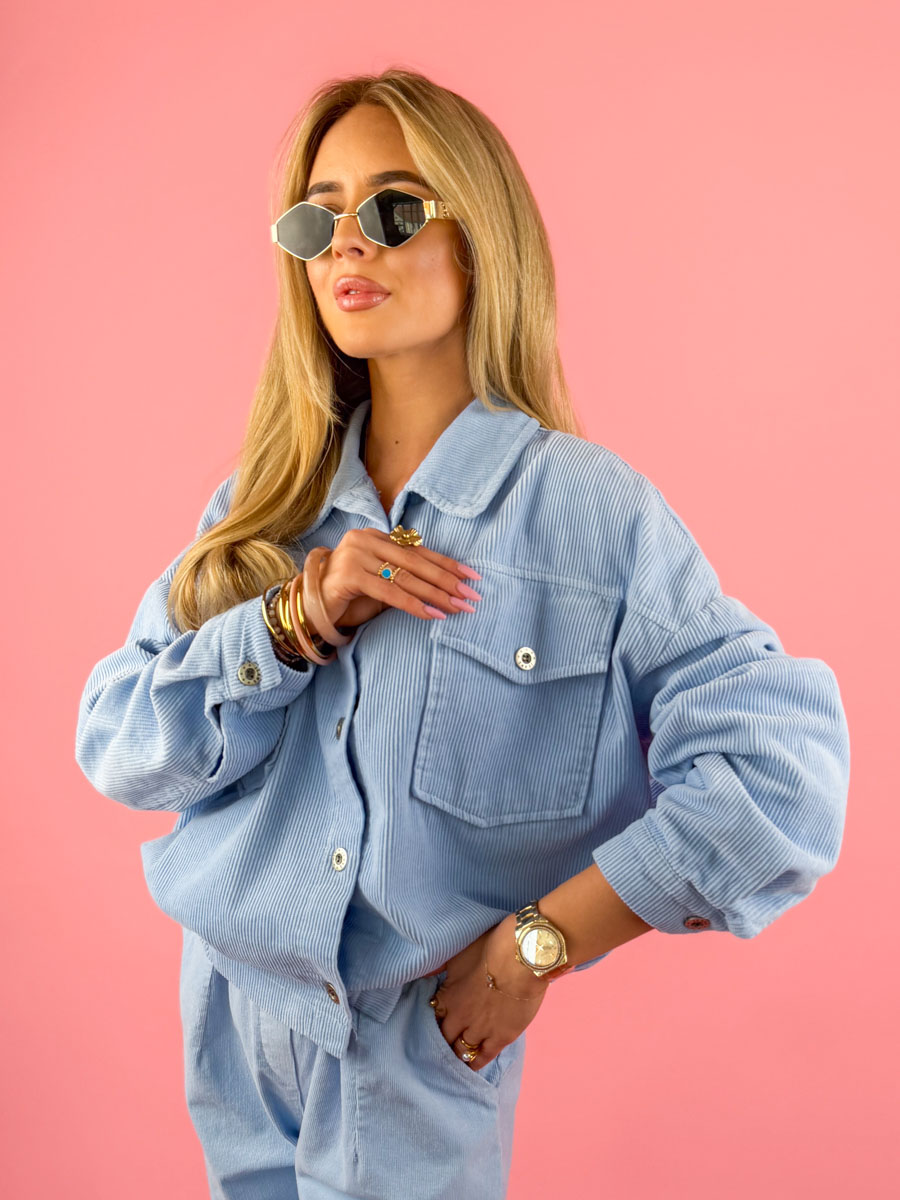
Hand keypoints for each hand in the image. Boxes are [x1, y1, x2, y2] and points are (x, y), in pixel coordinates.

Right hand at [310, 528, 480, 632]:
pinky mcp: (349, 574)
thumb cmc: (349, 598)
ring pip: (406, 577)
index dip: (447, 564)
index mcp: (376, 537)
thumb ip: (406, 578)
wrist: (310, 609)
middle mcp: (366, 539)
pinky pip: (390, 592)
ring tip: (458, 607)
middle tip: (471, 596)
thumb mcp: (382, 583)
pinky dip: (414, 604)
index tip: (472, 578)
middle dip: (447, 581)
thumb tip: (446, 588)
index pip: (418, 551)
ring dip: (436, 595)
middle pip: (416, 563)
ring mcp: (356, 554)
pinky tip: (433, 614)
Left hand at [423, 914, 553, 1071]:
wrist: (520, 960)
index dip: (436, 1018)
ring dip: (458, 1051)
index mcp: (447, 995)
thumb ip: (442, 968)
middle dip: (443, 1039)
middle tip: (443, 1042)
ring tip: (457, 1055)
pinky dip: (475, 1062)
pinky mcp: (499, 1038)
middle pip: (445, 1035)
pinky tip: (472, 1066)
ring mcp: (479, 1030)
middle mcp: (459, 1017)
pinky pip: (483, 1056)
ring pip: (462, 1049)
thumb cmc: (489, 949)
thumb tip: (426, 973)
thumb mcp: (458, 954)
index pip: (435, 1014)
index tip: (437, 1020)